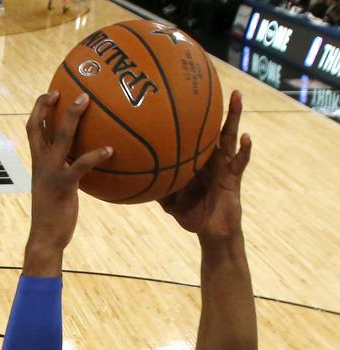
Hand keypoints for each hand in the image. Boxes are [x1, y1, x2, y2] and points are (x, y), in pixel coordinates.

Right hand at [23, 91, 111, 273]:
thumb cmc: (53, 217)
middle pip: (40, 126)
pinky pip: (81, 164)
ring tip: (88, 100)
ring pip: (61, 137)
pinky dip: (96, 155)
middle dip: (49, 104)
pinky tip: (111, 149)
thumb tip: (82, 166)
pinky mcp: (65, 185)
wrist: (45, 238)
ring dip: (73, 116)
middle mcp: (41, 164)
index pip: (33, 130)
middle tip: (67, 89)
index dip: (40, 109)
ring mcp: (52, 173)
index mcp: (38, 163)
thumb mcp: (55, 190)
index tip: (52, 93)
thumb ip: (64, 174)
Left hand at [158, 90, 250, 239]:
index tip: (189, 95)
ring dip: (235, 117)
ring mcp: (225, 166)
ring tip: (237, 97)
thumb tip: (134, 182)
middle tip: (216, 83)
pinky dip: (244, 149)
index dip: (196, 118)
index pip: (198, 135)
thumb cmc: (193, 216)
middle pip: (216, 128)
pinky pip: (240, 161)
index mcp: (199, 162)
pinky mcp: (234, 178)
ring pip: (230, 137)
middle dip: (216, 107)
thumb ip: (156, 189)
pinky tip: (246, 137)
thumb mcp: (169, 202)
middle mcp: (213, 160)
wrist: (211, 233)